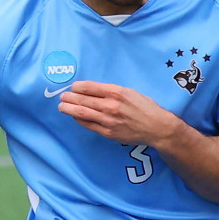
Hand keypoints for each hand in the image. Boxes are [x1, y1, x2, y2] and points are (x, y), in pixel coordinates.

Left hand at [56, 80, 183, 146]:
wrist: (157, 127)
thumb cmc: (145, 107)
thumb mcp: (130, 92)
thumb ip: (112, 91)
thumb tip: (93, 90)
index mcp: (116, 92)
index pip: (89, 87)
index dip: (77, 87)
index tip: (73, 87)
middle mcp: (110, 105)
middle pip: (82, 100)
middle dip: (69, 98)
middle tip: (62, 96)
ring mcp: (108, 120)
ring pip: (82, 113)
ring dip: (69, 109)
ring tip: (62, 106)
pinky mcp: (108, 132)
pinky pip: (88, 125)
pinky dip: (79, 120)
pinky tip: (75, 116)